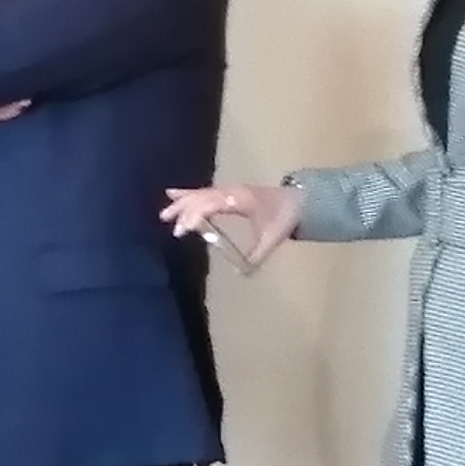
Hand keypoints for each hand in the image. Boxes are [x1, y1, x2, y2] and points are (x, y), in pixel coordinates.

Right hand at [166, 183, 299, 269]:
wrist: (299, 199)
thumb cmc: (284, 217)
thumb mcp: (272, 239)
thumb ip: (257, 257)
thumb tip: (242, 275)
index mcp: (240, 200)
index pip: (211, 204)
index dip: (195, 215)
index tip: (183, 229)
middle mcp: (231, 192)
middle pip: (202, 198)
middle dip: (184, 211)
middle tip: (171, 225)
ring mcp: (229, 190)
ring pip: (201, 193)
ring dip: (182, 202)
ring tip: (165, 213)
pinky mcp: (229, 192)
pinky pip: (205, 191)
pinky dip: (189, 194)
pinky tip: (174, 194)